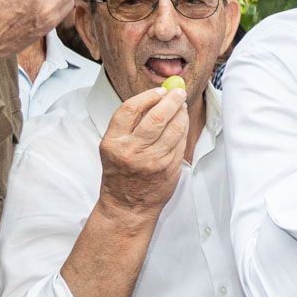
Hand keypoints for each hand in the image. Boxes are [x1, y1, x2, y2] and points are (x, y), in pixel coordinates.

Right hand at [95, 84, 189, 218]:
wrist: (127, 206)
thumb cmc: (120, 175)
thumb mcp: (113, 148)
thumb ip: (129, 124)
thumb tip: (154, 98)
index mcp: (113, 143)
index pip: (130, 109)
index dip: (147, 96)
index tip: (159, 90)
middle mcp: (132, 151)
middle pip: (156, 117)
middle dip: (170, 100)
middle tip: (178, 92)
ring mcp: (152, 160)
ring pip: (173, 128)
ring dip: (181, 113)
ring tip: (182, 106)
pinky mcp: (169, 168)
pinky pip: (180, 142)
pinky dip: (184, 129)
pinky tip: (182, 124)